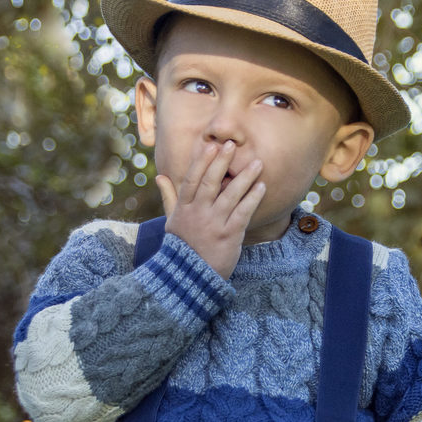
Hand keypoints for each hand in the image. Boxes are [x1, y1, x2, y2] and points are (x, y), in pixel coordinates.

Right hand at [156, 140, 264, 278]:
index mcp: (184, 208)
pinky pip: (243, 213)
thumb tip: (160, 176)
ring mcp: (213, 224)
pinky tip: (262, 187)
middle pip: (210, 182)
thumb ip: (170, 197)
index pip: (192, 179)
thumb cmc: (182, 246)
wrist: (190, 277)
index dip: (202, 161)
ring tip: (257, 163)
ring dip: (245, 178)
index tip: (211, 146)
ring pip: (230, 195)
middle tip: (232, 145)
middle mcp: (198, 213)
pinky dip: (252, 199)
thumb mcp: (171, 222)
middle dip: (222, 162)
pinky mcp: (229, 236)